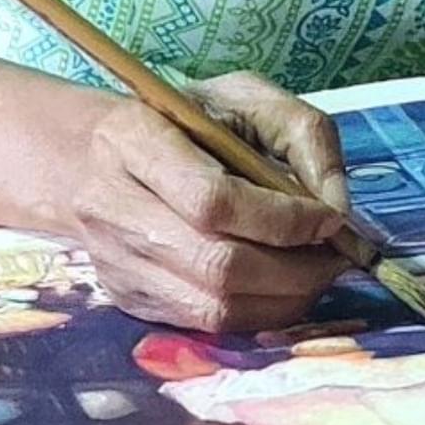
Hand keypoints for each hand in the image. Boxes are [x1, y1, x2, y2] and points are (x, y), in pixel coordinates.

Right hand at [41, 72, 358, 329]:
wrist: (88, 159)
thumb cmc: (180, 122)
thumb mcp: (244, 98)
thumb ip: (302, 132)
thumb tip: (335, 206)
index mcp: (133, 141)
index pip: (213, 200)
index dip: (283, 219)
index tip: (329, 218)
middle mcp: (112, 208)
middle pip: (218, 265)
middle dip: (296, 269)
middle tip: (336, 255)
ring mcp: (115, 263)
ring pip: (215, 307)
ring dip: (285, 297)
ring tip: (315, 271)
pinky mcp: (127, 299)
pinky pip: (206, 326)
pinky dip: (259, 312)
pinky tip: (281, 286)